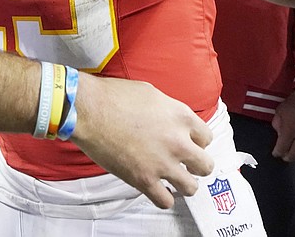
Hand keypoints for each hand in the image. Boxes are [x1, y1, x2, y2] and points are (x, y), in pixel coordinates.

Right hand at [69, 74, 213, 208]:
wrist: (88, 109)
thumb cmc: (113, 96)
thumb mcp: (151, 93)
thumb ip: (168, 111)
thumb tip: (171, 121)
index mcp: (181, 116)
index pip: (206, 138)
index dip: (196, 142)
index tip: (188, 144)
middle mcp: (178, 141)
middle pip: (205, 165)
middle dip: (195, 165)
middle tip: (183, 163)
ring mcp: (162, 163)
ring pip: (191, 187)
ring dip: (182, 184)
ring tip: (171, 179)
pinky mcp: (144, 179)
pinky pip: (165, 201)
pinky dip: (162, 198)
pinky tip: (155, 189)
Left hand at [271, 89, 294, 160]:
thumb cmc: (294, 102)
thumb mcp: (280, 111)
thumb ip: (277, 124)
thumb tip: (279, 135)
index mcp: (289, 131)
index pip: (281, 150)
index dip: (277, 153)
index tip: (276, 153)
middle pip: (294, 156)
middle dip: (287, 157)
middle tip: (285, 156)